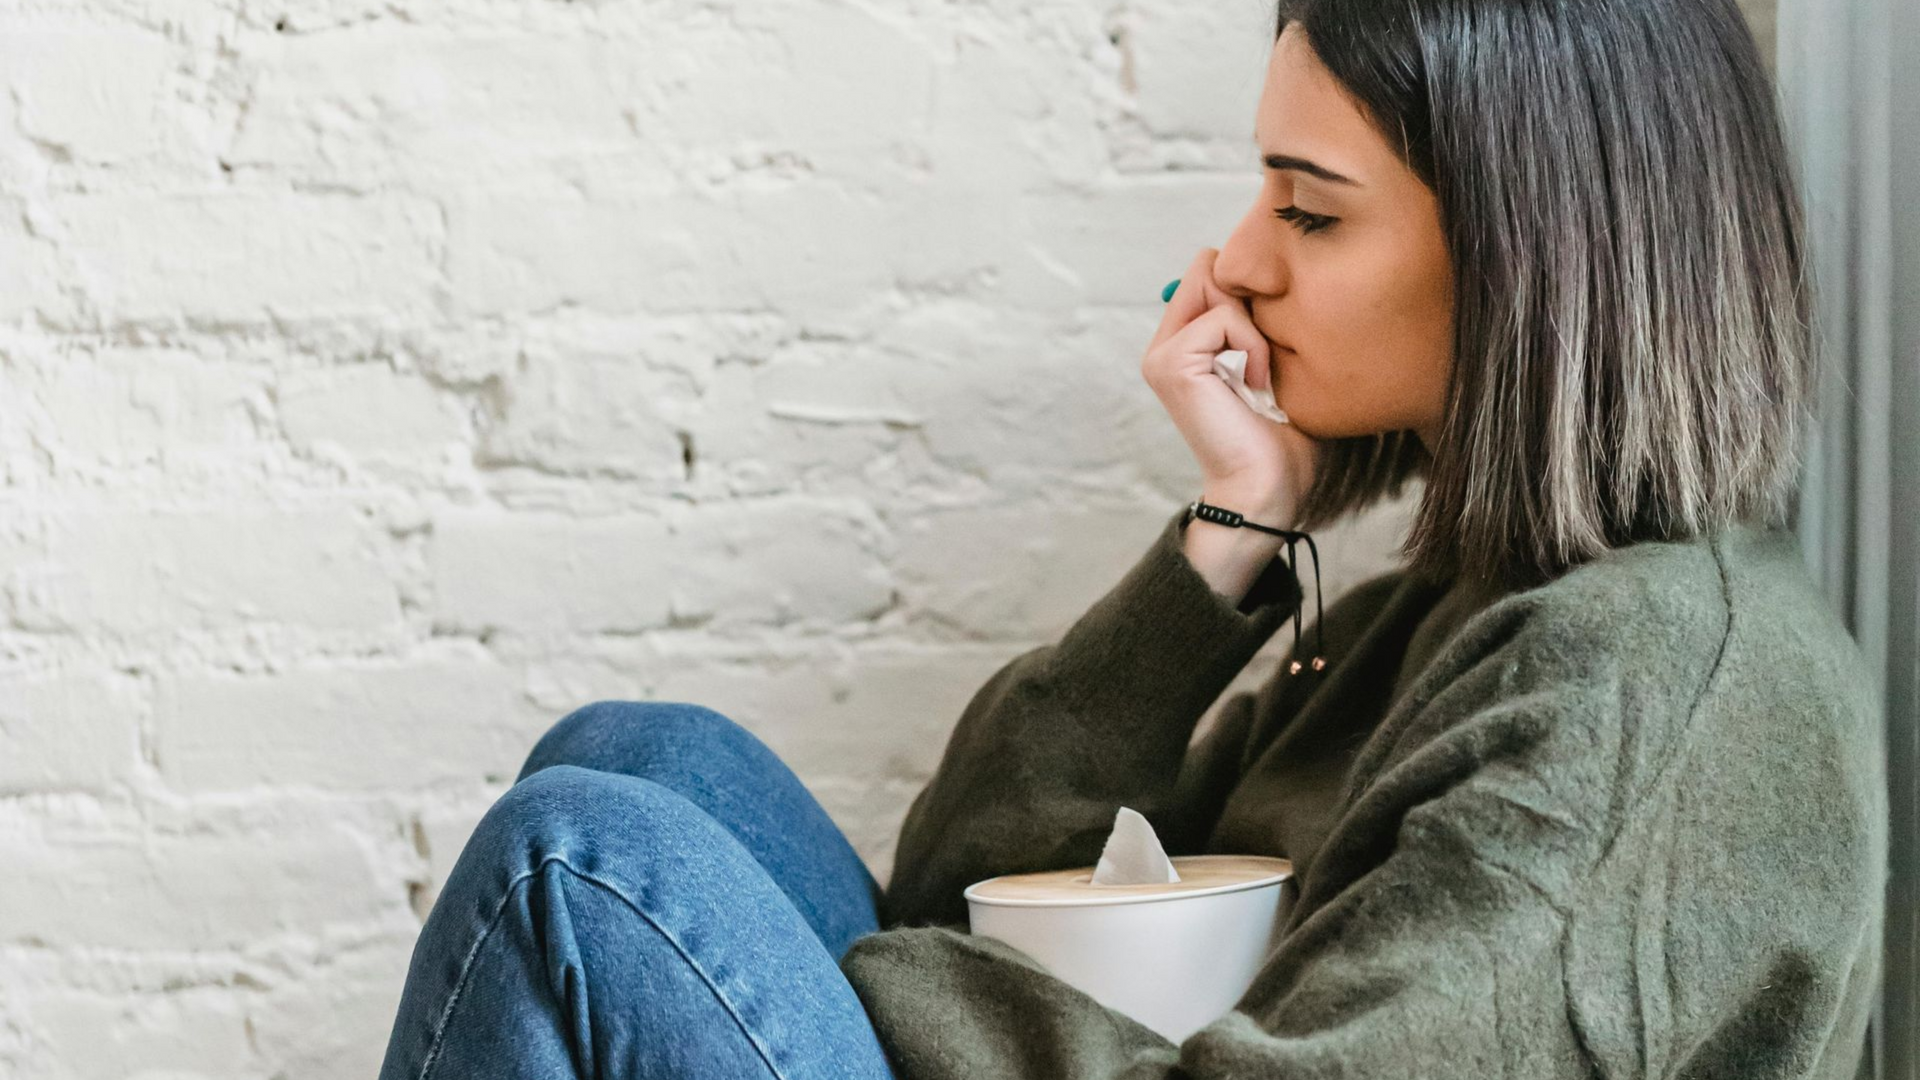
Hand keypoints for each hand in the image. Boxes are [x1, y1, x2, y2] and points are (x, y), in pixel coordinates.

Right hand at [1142, 248, 1322, 527]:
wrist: (1266, 489)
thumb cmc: (1282, 437)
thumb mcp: (1273, 361)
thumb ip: (1259, 318)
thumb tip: (1264, 274)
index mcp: (1184, 343)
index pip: (1211, 272)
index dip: (1250, 292)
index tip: (1270, 344)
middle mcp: (1165, 344)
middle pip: (1208, 268)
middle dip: (1249, 303)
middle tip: (1264, 361)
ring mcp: (1162, 353)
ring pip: (1216, 285)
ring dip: (1254, 330)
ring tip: (1261, 378)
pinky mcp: (1172, 361)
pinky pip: (1223, 317)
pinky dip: (1252, 347)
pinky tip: (1256, 385)